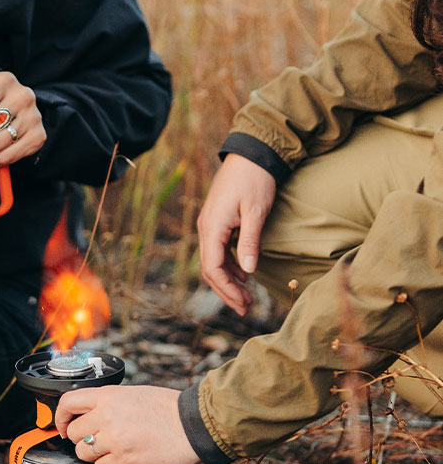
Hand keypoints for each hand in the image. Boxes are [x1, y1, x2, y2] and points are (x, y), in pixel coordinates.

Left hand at [54, 386, 199, 463]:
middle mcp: (107, 416)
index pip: (68, 403)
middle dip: (80, 438)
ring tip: (112, 449)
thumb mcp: (133, 393)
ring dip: (93, 454)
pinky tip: (123, 458)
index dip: (60, 417)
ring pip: (83, 452)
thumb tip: (90, 414)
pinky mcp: (125, 461)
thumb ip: (108, 402)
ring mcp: (115, 440)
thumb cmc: (168, 408)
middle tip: (95, 439)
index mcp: (108, 396)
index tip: (62, 426)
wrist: (193, 425)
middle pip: (72, 433)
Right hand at [197, 153, 275, 315]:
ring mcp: (210, 226)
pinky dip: (229, 267)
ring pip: (213, 262)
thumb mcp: (256, 211)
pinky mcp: (217, 223)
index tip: (243, 304)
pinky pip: (218, 251)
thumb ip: (250, 241)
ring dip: (228, 281)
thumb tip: (248, 270)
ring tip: (247, 297)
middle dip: (226, 292)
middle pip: (210, 270)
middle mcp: (206, 229)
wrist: (251, 154)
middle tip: (245, 309)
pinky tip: (244, 275)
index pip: (212, 268)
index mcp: (212, 228)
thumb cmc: (255, 180)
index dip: (226, 289)